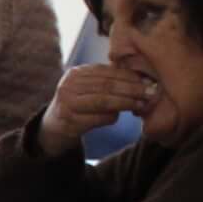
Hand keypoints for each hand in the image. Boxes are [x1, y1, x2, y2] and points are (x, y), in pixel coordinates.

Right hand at [36, 63, 156, 156]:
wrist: (52, 129)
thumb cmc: (77, 107)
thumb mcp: (86, 89)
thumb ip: (106, 83)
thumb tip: (140, 80)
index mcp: (76, 73)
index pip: (107, 71)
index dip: (129, 76)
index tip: (147, 80)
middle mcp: (69, 85)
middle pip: (107, 85)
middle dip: (132, 88)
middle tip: (150, 92)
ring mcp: (67, 103)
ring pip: (104, 100)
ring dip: (126, 102)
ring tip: (141, 104)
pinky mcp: (69, 121)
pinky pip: (98, 118)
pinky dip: (112, 117)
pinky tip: (120, 116)